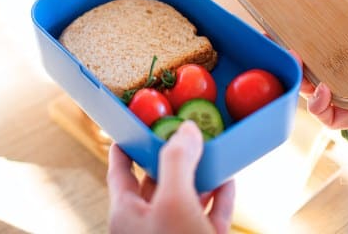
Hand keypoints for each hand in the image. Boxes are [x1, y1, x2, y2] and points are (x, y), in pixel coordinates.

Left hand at [107, 121, 234, 233]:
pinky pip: (208, 215)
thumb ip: (177, 162)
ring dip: (199, 175)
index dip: (127, 145)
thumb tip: (187, 129)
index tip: (135, 124)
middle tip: (183, 132)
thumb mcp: (174, 201)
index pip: (119, 170)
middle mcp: (146, 224)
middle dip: (172, 156)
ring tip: (210, 150)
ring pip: (185, 198)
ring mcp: (173, 233)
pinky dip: (219, 197)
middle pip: (157, 182)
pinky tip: (228, 179)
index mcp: (127, 214)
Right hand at [294, 0, 347, 130]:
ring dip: (297, 75)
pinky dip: (318, 106)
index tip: (283, 9)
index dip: (306, 22)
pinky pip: (330, 117)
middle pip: (316, 59)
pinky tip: (323, 90)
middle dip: (288, 50)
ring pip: (314, 87)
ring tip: (291, 57)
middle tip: (269, 34)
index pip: (334, 30)